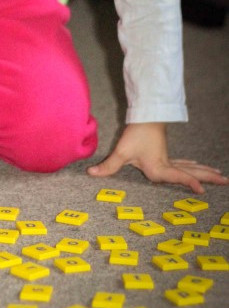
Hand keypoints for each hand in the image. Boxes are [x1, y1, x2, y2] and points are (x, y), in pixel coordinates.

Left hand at [87, 122, 228, 193]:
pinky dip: (193, 167)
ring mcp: (168, 159)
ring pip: (191, 167)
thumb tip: (92, 173)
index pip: (178, 176)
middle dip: (208, 178)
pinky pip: (184, 164)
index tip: (202, 190)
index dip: (190, 183)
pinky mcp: (166, 154)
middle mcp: (166, 166)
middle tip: (225, 181)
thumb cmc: (135, 134)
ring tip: (220, 177)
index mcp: (158, 168)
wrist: (143, 116)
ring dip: (205, 172)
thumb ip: (109, 165)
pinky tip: (198, 167)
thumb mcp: (121, 151)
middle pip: (191, 173)